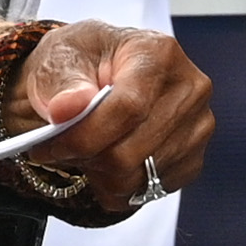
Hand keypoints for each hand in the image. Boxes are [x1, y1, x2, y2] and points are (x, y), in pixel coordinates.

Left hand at [0, 21, 210, 218]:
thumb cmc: (81, 62)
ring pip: (136, 178)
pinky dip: (115, 186)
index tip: (49, 146)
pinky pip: (146, 192)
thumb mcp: (59, 58)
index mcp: (159, 54)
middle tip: (59, 148)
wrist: (94, 75)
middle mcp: (190, 90)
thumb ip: (62, 83)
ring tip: (81, 151)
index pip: (129, 108)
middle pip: (131, 152)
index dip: (83, 136)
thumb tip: (67, 108)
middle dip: (85, 157)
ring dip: (97, 173)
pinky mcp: (192, 160)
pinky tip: (104, 160)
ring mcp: (197, 128)